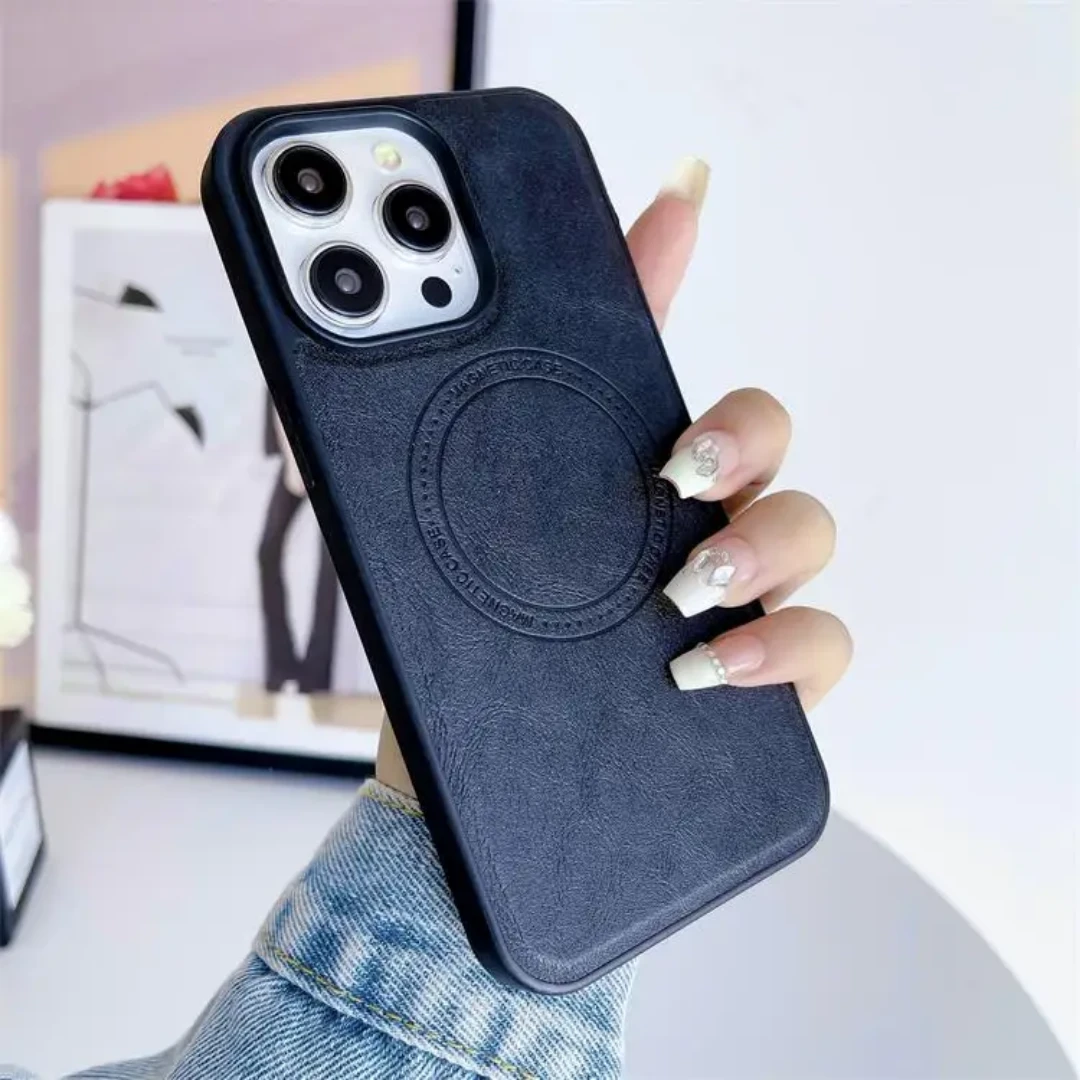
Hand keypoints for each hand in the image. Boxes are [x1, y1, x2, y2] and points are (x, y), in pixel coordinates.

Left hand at [377, 158, 851, 794]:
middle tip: (674, 469)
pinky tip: (711, 667)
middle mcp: (691, 519)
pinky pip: (826, 645)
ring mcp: (737, 598)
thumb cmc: (453, 648)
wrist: (456, 774)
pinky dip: (787, 646)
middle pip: (766, 431)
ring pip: (811, 528)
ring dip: (760, 543)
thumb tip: (330, 364)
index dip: (673, 270)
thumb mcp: (424, 540)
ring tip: (681, 590)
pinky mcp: (761, 683)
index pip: (651, 350)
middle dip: (739, 432)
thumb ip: (396, 454)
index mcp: (621, 475)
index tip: (674, 200)